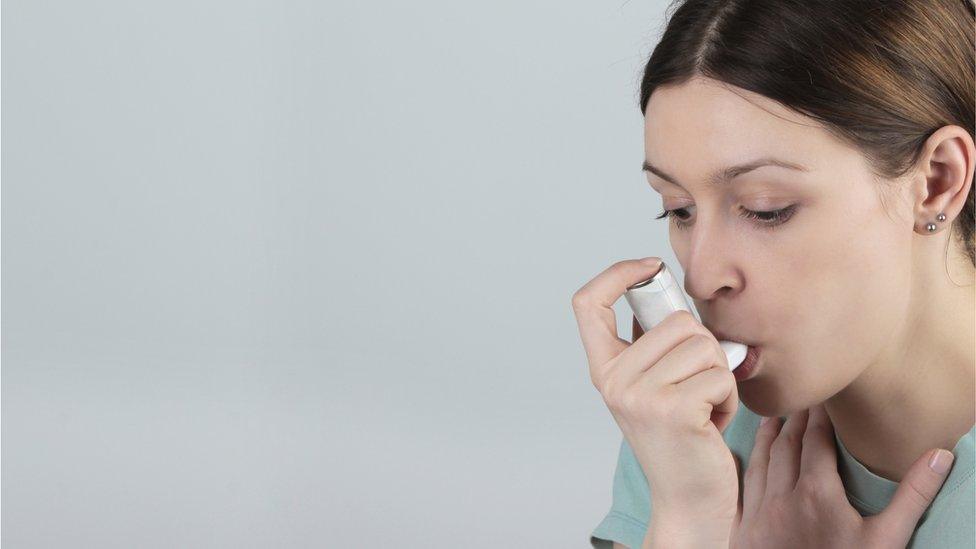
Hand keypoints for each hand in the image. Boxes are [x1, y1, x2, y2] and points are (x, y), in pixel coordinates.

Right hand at [572, 258, 740, 531]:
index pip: (587, 302)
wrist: (689, 497)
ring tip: (705, 405)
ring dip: (719, 375)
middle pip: (676, 320)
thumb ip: (653, 343)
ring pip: (704, 345)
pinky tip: (712, 422)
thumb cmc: (681, 436)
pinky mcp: (674, 410)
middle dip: (704, 347)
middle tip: (696, 384)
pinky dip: (728, 397)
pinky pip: (719, 374)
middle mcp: (613, 380)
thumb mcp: (652, 385)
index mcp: (603, 368)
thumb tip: (669, 291)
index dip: (617, 273)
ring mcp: (640, 395)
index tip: (649, 267)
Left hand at [729, 403, 954, 548]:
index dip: (821, 415)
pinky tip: (748, 456)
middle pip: (786, 444)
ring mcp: (760, 512)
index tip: (824, 396)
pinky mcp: (745, 529)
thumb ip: (912, 495)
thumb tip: (939, 457)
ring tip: (775, 416)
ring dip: (769, 435)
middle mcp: (782, 496)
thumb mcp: (887, 539)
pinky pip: (745, 485)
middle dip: (796, 419)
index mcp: (817, 492)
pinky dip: (748, 463)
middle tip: (802, 397)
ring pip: (761, 460)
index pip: (817, 439)